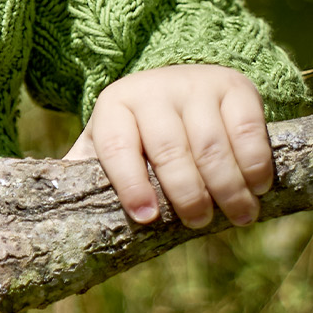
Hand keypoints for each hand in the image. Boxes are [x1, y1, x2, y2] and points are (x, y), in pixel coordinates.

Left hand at [67, 65, 273, 229]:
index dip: (130, 185)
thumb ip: (85, 178)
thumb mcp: (107, 149)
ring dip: (228, 186)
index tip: (147, 218)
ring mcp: (195, 84)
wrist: (179, 87)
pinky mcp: (234, 85)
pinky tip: (258, 187)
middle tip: (200, 222)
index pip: (118, 148)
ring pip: (211, 143)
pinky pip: (247, 127)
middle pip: (170, 149)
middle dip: (187, 193)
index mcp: (114, 108)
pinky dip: (254, 161)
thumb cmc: (138, 136)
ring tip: (239, 216)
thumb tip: (54, 227)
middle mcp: (152, 89)